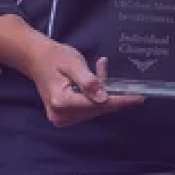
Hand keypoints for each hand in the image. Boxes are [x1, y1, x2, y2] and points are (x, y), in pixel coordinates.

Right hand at [14, 37, 142, 127]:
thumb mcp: (73, 63)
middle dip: (113, 94)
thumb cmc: (53, 57)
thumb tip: (104, 98)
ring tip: (100, 69)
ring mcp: (61, 118)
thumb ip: (88, 81)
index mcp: (61, 101)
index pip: (98, 104)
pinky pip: (88, 109)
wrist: (35, 58)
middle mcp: (60, 115)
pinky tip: (96, 79)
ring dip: (104, 93)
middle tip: (125, 80)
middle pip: (97, 109)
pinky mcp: (64, 117)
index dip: (120, 100)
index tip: (139, 98)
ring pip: (94, 110)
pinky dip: (96, 96)